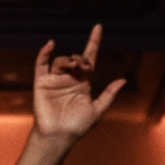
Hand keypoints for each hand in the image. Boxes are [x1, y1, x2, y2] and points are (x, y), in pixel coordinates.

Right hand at [30, 25, 124, 143]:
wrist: (58, 137)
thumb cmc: (77, 127)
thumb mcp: (97, 110)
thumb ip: (109, 95)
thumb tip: (123, 80)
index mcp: (83, 83)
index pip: (89, 58)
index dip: (94, 42)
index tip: (98, 27)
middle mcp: (69, 78)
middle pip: (75, 58)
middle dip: (81, 58)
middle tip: (85, 65)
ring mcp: (55, 79)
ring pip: (61, 60)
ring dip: (68, 60)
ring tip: (73, 66)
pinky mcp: (42, 83)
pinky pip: (41, 64)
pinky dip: (44, 53)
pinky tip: (51, 45)